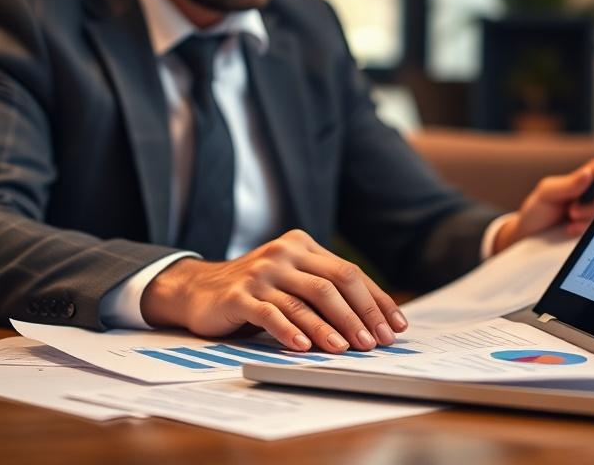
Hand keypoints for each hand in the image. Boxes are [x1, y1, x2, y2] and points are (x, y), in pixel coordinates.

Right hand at [140, 229, 407, 352]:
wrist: (198, 290)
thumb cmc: (257, 290)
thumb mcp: (291, 280)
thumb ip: (323, 289)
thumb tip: (372, 320)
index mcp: (302, 245)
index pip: (349, 273)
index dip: (375, 300)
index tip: (395, 326)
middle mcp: (284, 253)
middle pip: (333, 283)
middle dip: (360, 314)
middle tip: (375, 342)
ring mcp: (260, 273)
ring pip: (305, 300)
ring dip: (330, 327)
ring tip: (347, 348)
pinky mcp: (239, 295)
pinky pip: (270, 313)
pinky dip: (289, 331)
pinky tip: (304, 348)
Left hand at [492, 157, 593, 253]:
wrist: (531, 239)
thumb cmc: (537, 211)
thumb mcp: (547, 193)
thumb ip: (568, 184)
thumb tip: (588, 173)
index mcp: (588, 176)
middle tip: (573, 211)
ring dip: (590, 219)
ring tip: (571, 219)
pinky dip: (589, 231)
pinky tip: (572, 230)